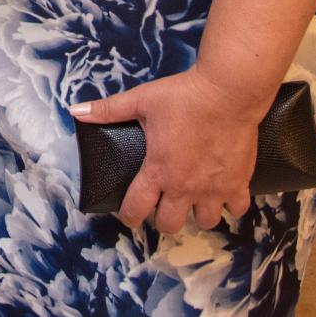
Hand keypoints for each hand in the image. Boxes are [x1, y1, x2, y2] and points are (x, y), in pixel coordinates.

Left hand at [71, 67, 266, 233]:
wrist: (228, 92)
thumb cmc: (183, 96)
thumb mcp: (141, 100)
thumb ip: (108, 109)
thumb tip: (76, 110)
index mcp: (158, 171)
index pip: (136, 209)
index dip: (128, 216)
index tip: (129, 213)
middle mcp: (185, 187)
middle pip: (170, 224)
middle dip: (163, 218)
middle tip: (162, 203)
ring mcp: (214, 188)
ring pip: (205, 222)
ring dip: (197, 215)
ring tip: (193, 199)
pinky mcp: (239, 182)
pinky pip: (236, 210)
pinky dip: (230, 206)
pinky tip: (223, 194)